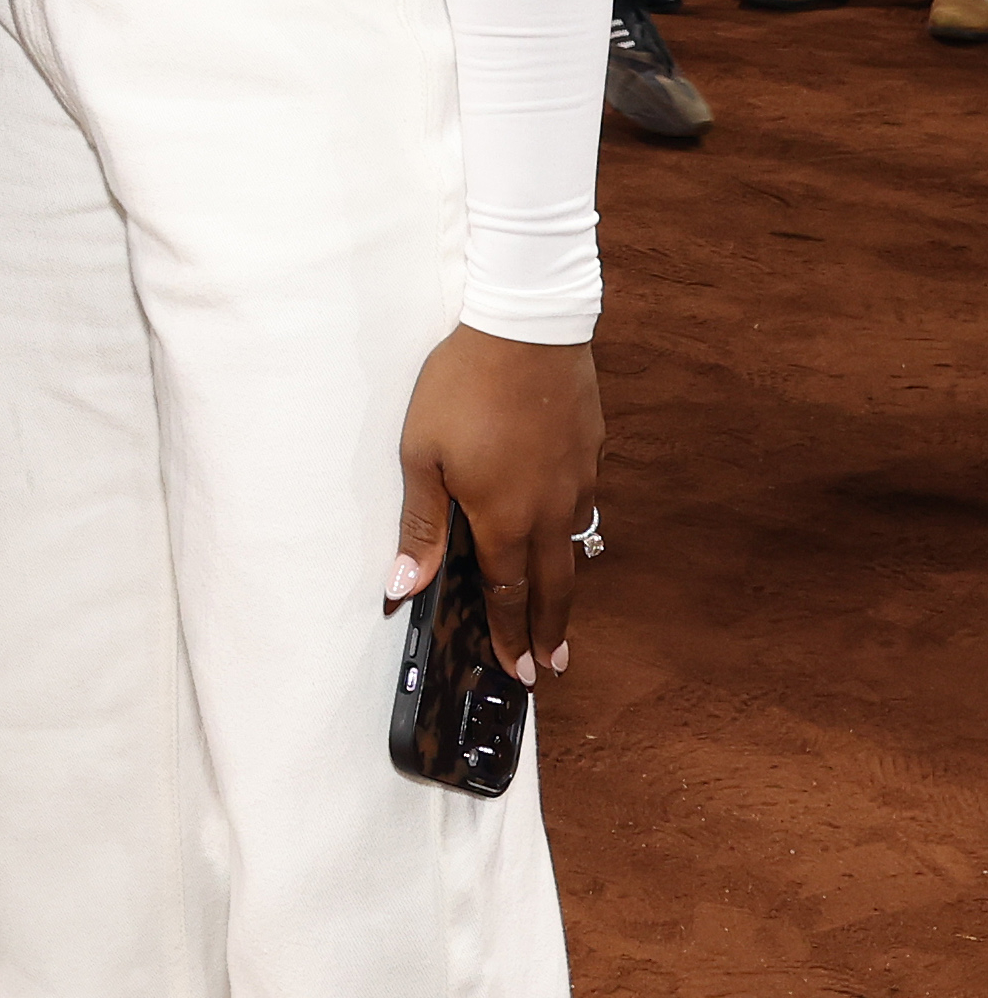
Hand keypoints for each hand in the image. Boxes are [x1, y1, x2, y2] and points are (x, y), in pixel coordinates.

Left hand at [389, 326, 602, 686]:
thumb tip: (404, 586)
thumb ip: (420, 524)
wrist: (525, 326)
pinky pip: (583, 499)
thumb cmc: (463, 385)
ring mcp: (577, 479)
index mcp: (503, 519)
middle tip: (555, 664)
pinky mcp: (591, 448)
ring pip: (573, 543)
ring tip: (561, 605)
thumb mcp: (422, 453)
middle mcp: (548, 510)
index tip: (522, 671)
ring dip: (566, 582)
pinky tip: (567, 519)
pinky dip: (574, 523)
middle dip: (552, 631)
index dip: (513, 636)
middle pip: (554, 587)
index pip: (509, 595)